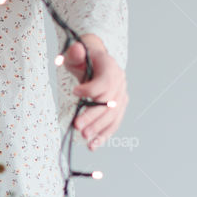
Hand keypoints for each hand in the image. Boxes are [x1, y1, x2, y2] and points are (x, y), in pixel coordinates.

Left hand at [62, 34, 128, 149]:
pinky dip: (104, 135)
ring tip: (84, 137)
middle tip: (77, 126)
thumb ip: (75, 52)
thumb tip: (77, 50)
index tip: (74, 92)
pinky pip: (114, 123)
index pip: (105, 82)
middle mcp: (120, 82)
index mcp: (110, 67)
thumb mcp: (76, 53)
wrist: (96, 60)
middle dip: (92, 116)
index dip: (90, 89)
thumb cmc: (83, 58)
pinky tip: (93, 145)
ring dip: (98, 128)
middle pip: (108, 103)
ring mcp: (121, 95)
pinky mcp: (119, 107)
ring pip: (113, 115)